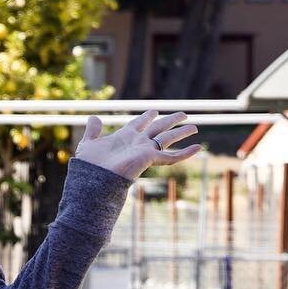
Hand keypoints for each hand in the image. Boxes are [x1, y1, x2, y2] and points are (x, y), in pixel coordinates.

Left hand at [73, 109, 199, 180]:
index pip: (139, 124)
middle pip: (158, 128)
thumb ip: (93, 131)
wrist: (93, 178)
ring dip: (181, 132)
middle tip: (183, 114)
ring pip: (168, 139)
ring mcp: (145, 151)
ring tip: (195, 127)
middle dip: (170, 121)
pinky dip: (185, 153)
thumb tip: (94, 118)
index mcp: (124, 137)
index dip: (146, 117)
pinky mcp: (150, 159)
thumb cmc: (89, 164)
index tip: (154, 111)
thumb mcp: (89, 143)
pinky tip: (198, 147)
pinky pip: (171, 156)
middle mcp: (138, 143)